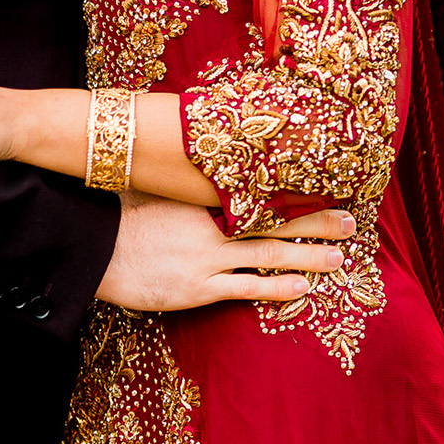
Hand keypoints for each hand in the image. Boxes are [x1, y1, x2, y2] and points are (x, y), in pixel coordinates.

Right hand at [96, 192, 352, 311]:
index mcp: (200, 197)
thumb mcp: (149, 184)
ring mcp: (207, 257)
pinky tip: (303, 287)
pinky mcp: (198, 288)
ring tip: (340, 256)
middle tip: (352, 221)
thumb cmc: (114, 212)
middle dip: (315, 221)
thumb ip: (176, 177)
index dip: (291, 191)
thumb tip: (189, 156)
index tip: (320, 183)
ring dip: (308, 255)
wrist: (91, 246)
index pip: (256, 192)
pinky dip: (277, 287)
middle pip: (273, 220)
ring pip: (268, 253)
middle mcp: (211, 224)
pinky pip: (246, 286)